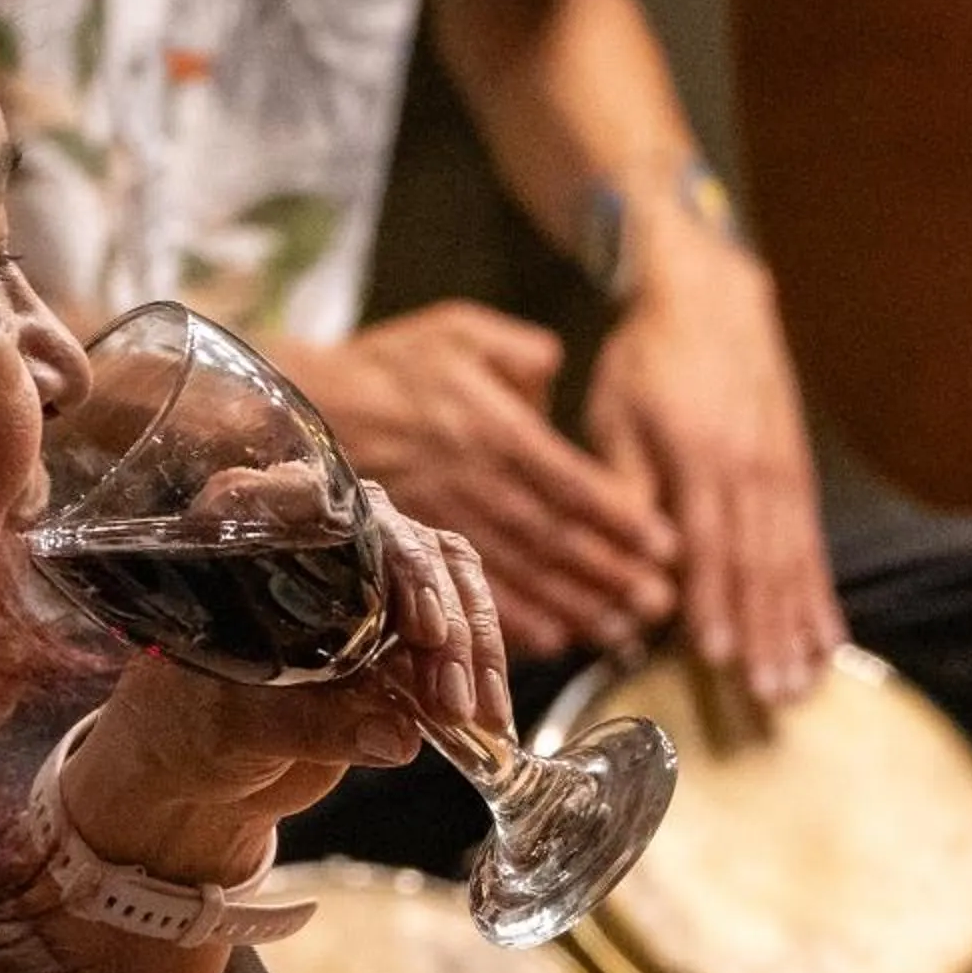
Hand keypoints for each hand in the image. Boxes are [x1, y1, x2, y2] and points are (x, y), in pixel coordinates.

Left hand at [59, 483, 508, 885]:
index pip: (329, 509)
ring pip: (446, 574)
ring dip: (472, 646)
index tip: (422, 626)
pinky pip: (459, 620)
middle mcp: (312, 538)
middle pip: (403, 544)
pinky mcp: (398, 619)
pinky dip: (481, 668)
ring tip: (470, 717)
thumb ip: (310, 729)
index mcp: (249, 536)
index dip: (386, 557)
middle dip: (443, 624)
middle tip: (449, 700)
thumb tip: (398, 737)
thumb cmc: (192, 730)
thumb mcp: (238, 729)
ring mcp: (363, 574)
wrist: (205, 772)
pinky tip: (489, 720)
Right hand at [279, 302, 674, 658]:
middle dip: (610, 575)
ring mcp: (443, 518)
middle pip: (553, 536)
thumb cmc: (389, 365)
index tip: (666, 547)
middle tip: (659, 606)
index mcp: (492, 429)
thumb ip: (520, 352)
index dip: (620, 517)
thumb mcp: (458, 331)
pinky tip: (550, 641)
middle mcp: (473, 481)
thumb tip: (559, 372)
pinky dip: (511, 619)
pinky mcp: (415, 546)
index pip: (570, 481)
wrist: (306, 404)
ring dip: (573, 605)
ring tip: (620, 631)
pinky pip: (468, 589)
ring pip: (519, 570)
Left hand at [584, 228, 842, 702]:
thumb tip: (633, 557)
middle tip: (773, 696)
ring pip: (794, 562)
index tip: (717, 656)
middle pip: (762, 565)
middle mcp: (753, 469)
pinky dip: (821, 596)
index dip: (713, 601)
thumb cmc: (648, 359)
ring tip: (805, 683)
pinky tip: (832, 640)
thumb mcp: (617, 413)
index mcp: (702, 455)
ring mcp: (783, 472)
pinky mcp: (798, 473)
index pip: (708, 542)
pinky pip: (814, 545)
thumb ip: (626, 485)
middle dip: (767, 635)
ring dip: (799, 628)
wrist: (711, 294)